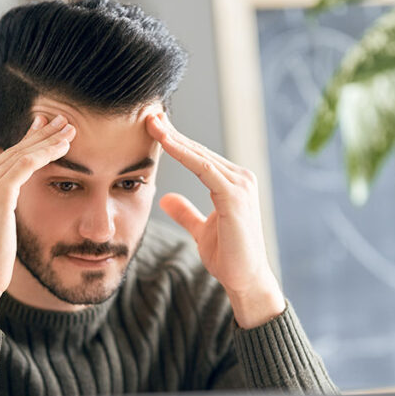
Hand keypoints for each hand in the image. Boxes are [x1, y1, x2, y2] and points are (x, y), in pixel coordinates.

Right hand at [0, 115, 75, 324]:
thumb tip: (8, 187)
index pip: (2, 155)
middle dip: (40, 133)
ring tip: (70, 129)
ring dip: (49, 140)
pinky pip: (26, 166)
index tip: (46, 127)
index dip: (27, 140)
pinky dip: (46, 154)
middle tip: (63, 119)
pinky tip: (64, 148)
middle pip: (12, 150)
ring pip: (22, 155)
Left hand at [146, 112, 284, 328]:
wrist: (246, 280)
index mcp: (233, 184)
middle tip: (149, 115)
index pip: (199, 157)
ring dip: (175, 139)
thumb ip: (187, 212)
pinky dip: (184, 154)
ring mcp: (240, 185)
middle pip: (199, 150)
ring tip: (153, 123)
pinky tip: (166, 143)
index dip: (176, 142)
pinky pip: (204, 168)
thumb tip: (166, 198)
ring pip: (200, 155)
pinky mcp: (235, 195)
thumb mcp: (201, 231)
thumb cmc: (229, 257)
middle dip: (173, 133)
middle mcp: (240, 178)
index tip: (154, 128)